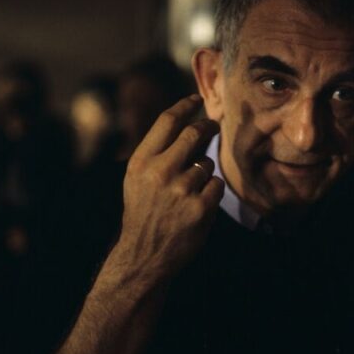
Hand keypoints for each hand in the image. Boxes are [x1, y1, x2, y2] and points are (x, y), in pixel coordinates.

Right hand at [107, 94, 224, 285]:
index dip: (185, 105)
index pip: (167, 121)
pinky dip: (211, 191)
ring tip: (190, 188)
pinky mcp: (200, 207)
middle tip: (213, 126)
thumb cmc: (143, 212)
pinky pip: (216, 184)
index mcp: (141, 162)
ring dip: (204, 171)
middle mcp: (160, 172)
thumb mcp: (137, 178)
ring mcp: (182, 189)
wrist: (145, 253)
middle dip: (207, 127)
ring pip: (207, 162)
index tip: (196, 99)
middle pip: (194, 133)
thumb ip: (157, 152)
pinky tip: (198, 202)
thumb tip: (186, 123)